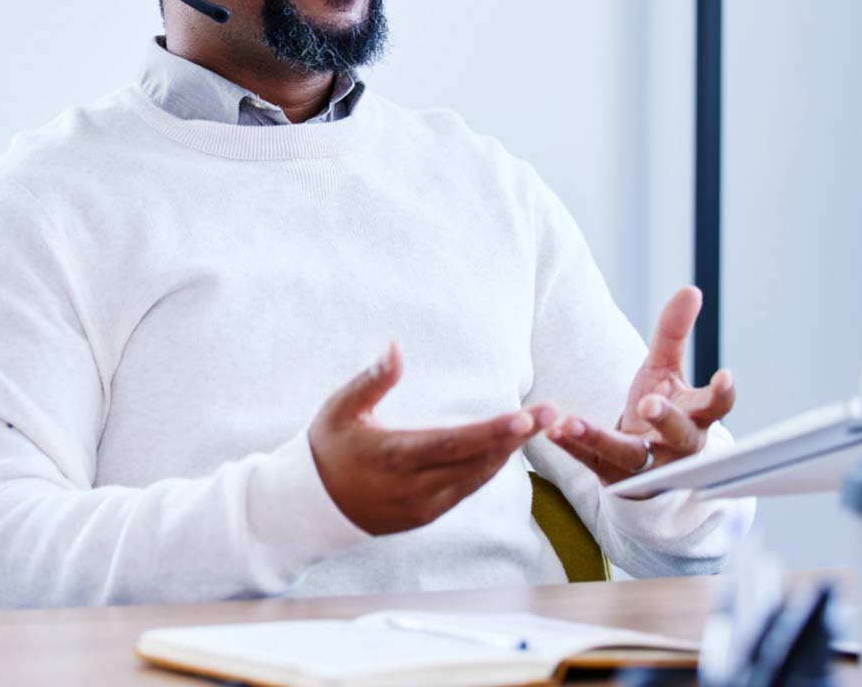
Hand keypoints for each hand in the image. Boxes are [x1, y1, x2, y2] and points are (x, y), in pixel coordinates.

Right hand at [310, 342, 554, 534]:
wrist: (309, 507)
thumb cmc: (326, 448)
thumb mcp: (340, 408)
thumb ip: (372, 379)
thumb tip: (395, 347)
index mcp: (394, 456)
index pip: (454, 444)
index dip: (492, 432)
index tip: (524, 417)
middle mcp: (413, 486)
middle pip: (477, 462)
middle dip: (517, 437)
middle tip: (552, 412)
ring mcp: (422, 505)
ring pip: (476, 478)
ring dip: (509, 452)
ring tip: (538, 423)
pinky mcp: (425, 514)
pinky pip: (466, 489)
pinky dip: (489, 467)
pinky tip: (506, 446)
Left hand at [546, 286, 735, 485]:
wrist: (645, 466)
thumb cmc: (662, 408)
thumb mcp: (665, 370)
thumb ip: (674, 333)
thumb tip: (691, 289)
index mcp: (695, 417)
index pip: (715, 406)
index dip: (722, 393)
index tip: (724, 376)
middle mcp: (676, 446)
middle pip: (678, 434)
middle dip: (666, 419)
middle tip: (648, 404)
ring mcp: (646, 467)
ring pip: (627, 455)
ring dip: (599, 437)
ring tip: (572, 421)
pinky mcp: (614, 478)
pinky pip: (591, 461)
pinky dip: (572, 446)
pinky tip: (552, 430)